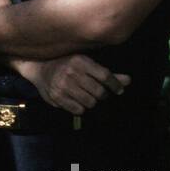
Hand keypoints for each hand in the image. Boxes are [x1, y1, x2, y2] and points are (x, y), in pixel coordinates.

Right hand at [13, 55, 130, 115]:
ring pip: (90, 103)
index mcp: (81, 61)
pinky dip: (81, 108)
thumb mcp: (86, 64)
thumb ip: (107, 74)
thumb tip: (129, 81)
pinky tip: (77, 101)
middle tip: (99, 94)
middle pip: (99, 92)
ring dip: (92, 102)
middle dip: (102, 95)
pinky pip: (78, 110)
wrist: (40, 67)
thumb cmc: (68, 64)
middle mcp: (71, 72)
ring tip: (87, 97)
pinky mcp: (56, 97)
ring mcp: (63, 85)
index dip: (115, 85)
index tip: (119, 91)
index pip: (105, 76)